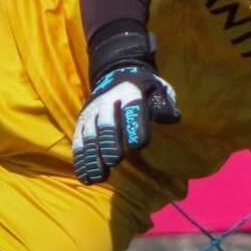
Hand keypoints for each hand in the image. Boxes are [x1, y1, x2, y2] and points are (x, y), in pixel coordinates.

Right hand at [72, 28, 179, 184]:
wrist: (115, 73)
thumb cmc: (144, 89)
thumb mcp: (158, 89)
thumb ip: (165, 105)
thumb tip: (171, 118)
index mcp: (131, 91)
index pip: (132, 108)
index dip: (134, 126)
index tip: (137, 145)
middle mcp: (108, 101)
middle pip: (106, 123)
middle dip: (108, 142)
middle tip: (114, 160)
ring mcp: (92, 112)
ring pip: (89, 135)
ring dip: (92, 156)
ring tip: (98, 176)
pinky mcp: (82, 123)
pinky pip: (79, 142)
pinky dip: (81, 160)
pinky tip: (86, 176)